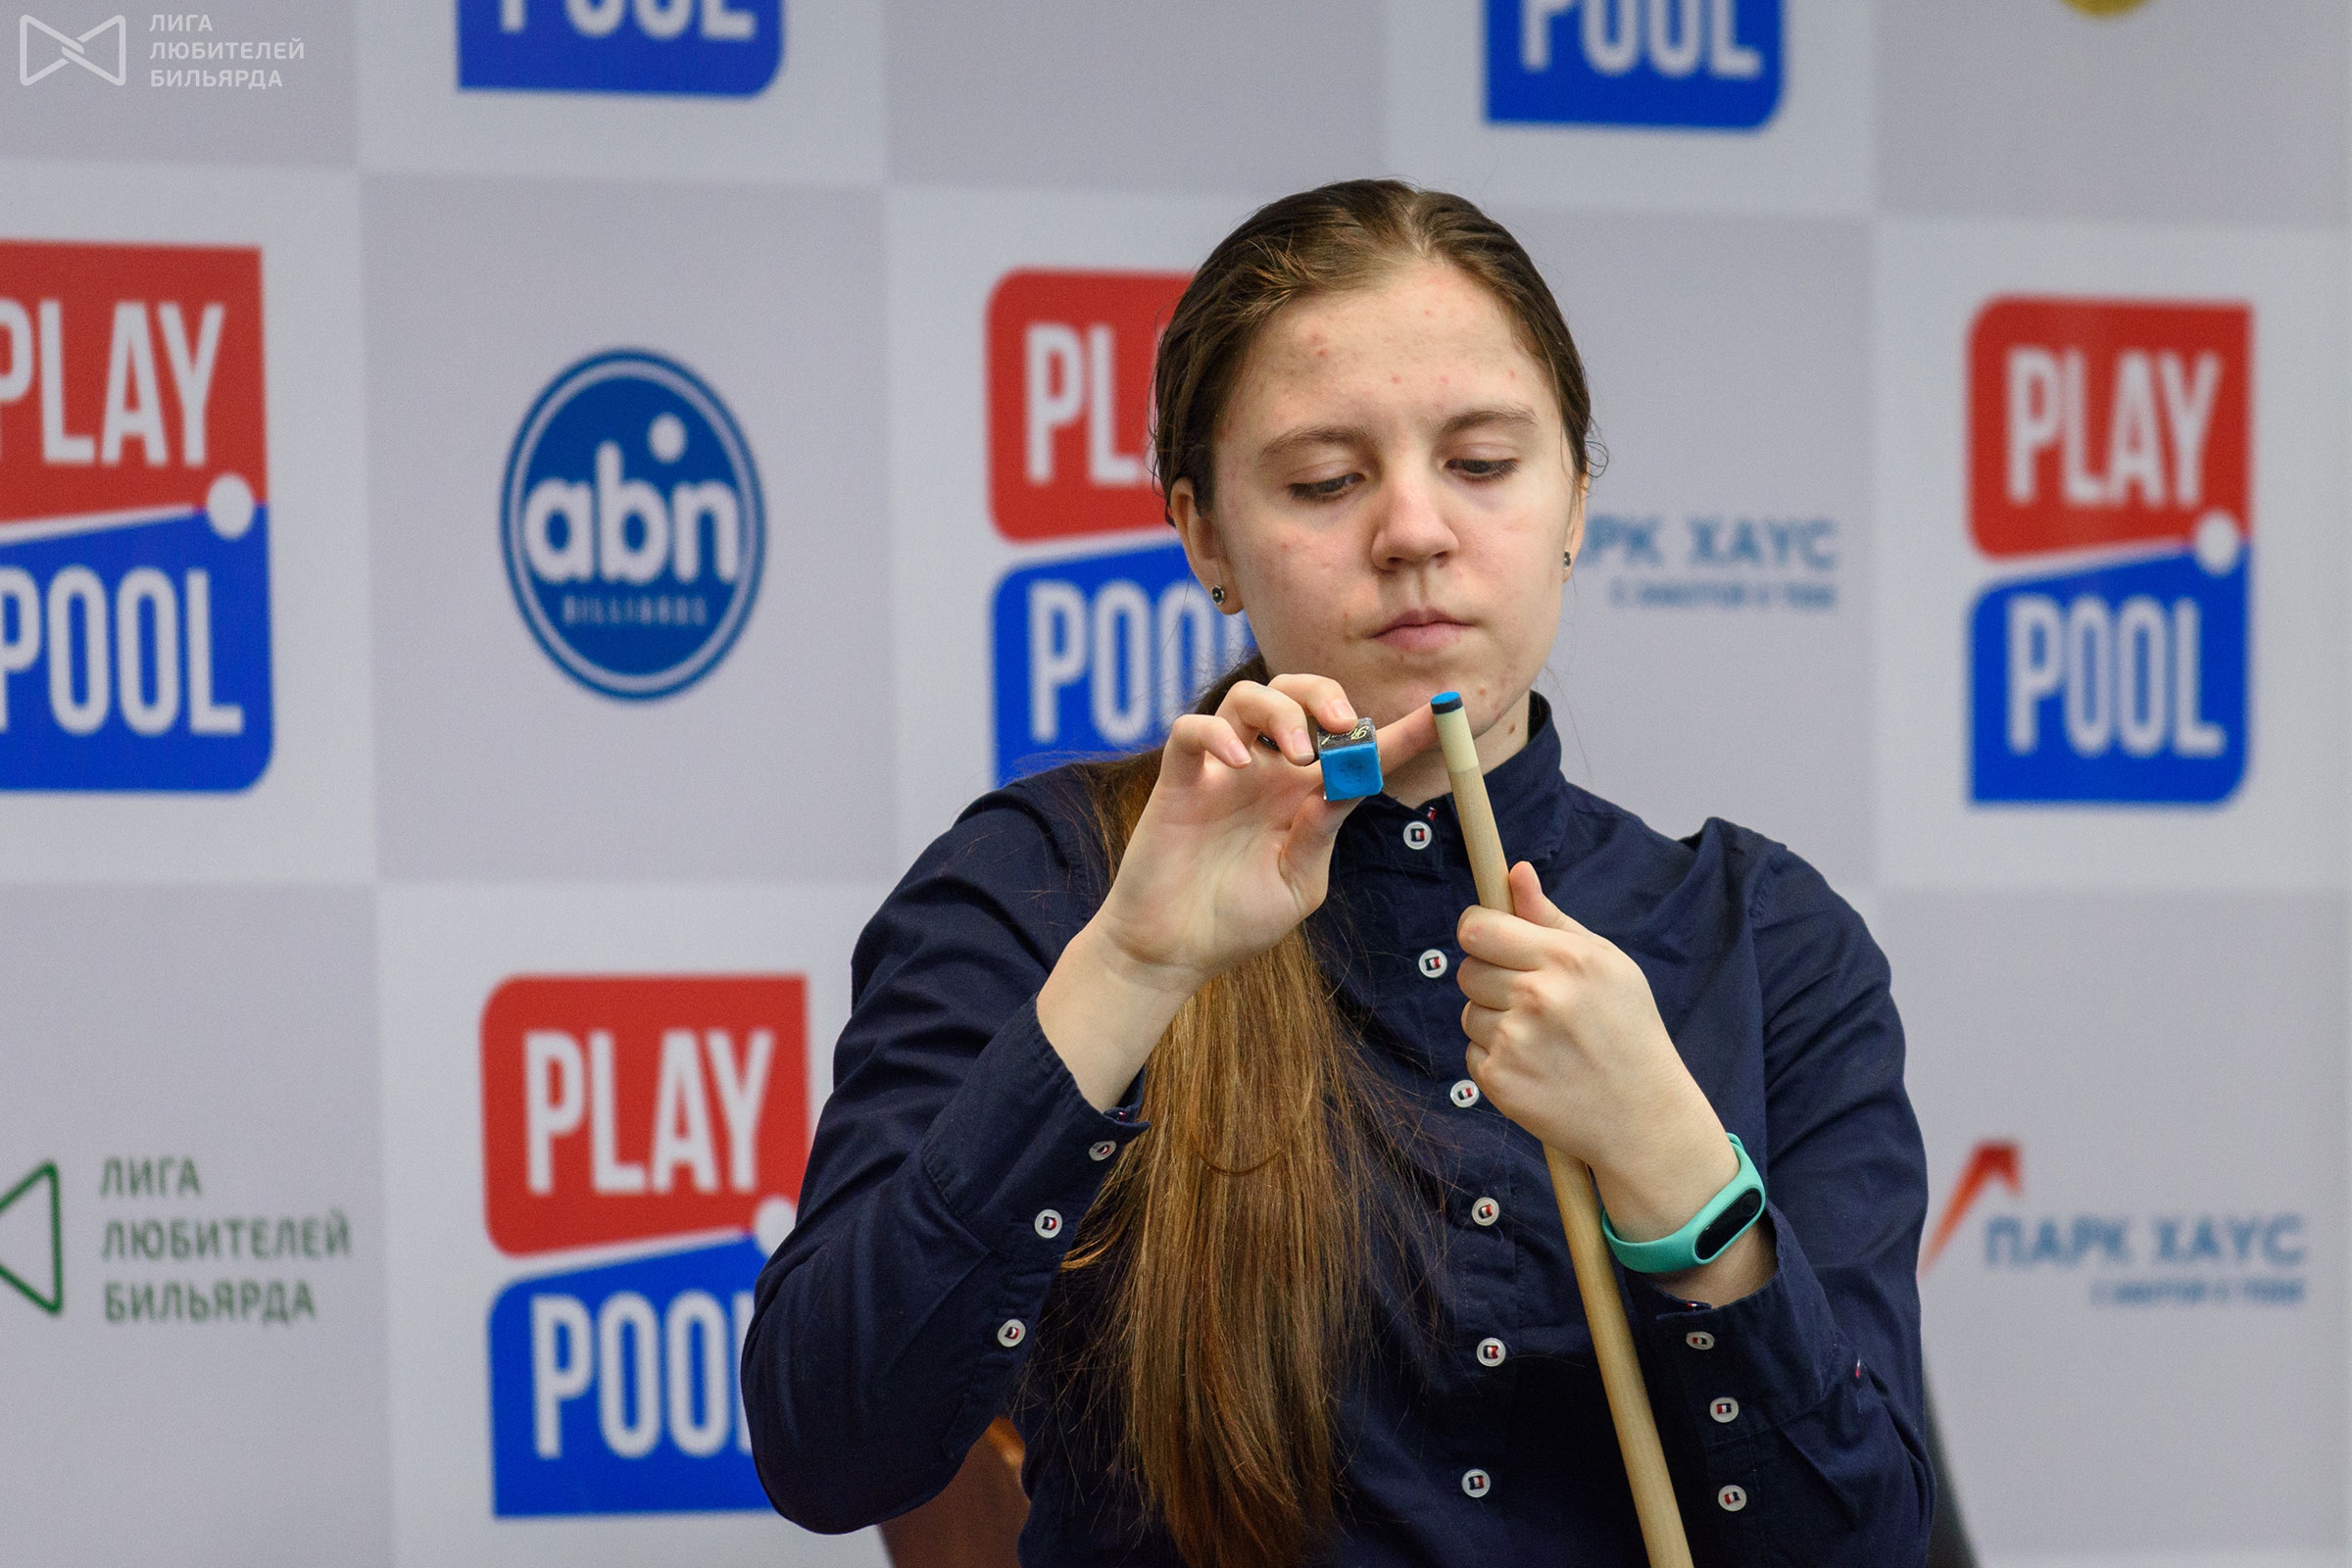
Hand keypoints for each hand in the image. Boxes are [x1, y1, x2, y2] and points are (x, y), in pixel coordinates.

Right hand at [1090, 675, 1435, 993]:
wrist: (1176, 952)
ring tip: (1296, 756)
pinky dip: (1215, 733)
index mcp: (1303, 796)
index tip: (1444, 712)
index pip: (1358, 750)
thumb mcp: (1299, 882)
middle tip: (1343, 725)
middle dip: (1325, 695)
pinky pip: (1191, 730)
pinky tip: (1238, 763)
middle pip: (1296, 695)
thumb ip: (1321, 832)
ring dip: (1281, 711)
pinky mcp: (1179, 782)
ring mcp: (1221, 773)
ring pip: (1247, 698)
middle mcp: (1266, 774)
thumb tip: (1350, 782)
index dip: (1404, 729)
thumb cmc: (1237, 920)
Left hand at [1455, 863, 1735, 1239]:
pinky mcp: (1499, 1080)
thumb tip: (1515, 872)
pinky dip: (1496, 1060)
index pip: (1476, 927)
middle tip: (1532, 1001)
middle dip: (1490, 979)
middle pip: (1466, 969)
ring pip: (1468, 1012)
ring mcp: (1515, 1041)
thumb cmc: (1626, 1029)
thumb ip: (1551, 918)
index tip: (1492, 941)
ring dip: (1493, 1022)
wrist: (1643, 1118)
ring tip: (1542, 1040)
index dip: (1478, 932)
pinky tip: (1536, 1068)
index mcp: (1566, 959)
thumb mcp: (1605, 963)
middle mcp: (1538, 996)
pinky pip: (1472, 1053)